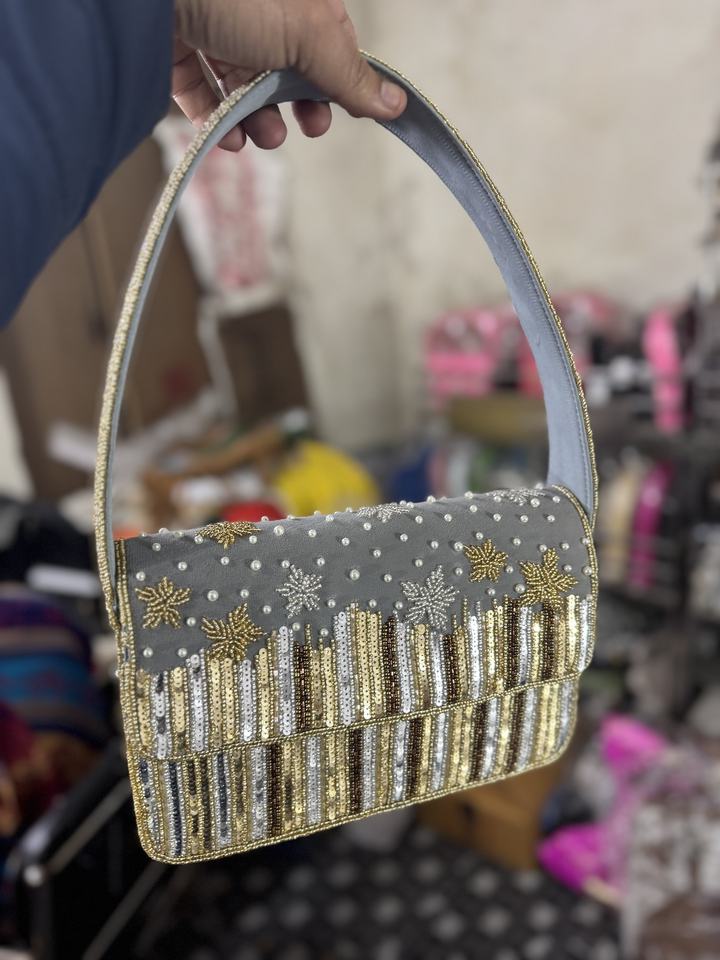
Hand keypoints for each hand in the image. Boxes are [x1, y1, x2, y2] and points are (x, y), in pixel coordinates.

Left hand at [173, 0, 406, 150]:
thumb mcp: (309, 34)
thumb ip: (349, 74)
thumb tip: (396, 104)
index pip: (329, 40)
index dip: (338, 81)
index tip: (341, 114)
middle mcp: (255, 6)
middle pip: (286, 64)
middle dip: (298, 104)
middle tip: (308, 127)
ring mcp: (212, 23)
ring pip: (244, 82)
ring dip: (259, 120)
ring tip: (264, 138)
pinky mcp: (173, 44)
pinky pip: (201, 90)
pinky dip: (217, 120)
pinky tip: (228, 139)